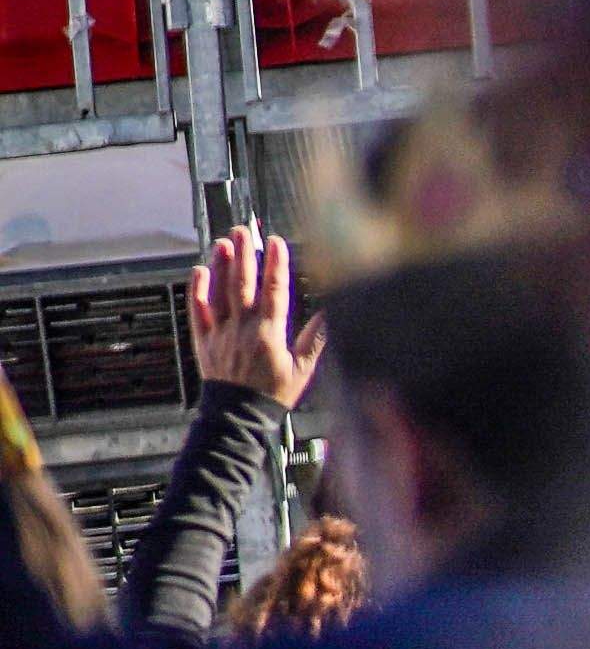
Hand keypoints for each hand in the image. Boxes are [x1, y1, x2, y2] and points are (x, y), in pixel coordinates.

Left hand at [188, 229, 324, 408]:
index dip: (276, 265)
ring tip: (224, 242)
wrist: (238, 417)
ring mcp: (220, 333)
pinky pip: (198, 311)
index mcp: (269, 334)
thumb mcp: (303, 368)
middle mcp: (242, 329)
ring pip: (219, 293)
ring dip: (221, 265)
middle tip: (245, 231)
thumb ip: (316, 338)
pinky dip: (197, 290)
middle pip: (242, 284)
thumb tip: (333, 312)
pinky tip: (199, 272)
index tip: (276, 243)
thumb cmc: (272, 394)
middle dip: (245, 254)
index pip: (274, 291)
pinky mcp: (204, 341)